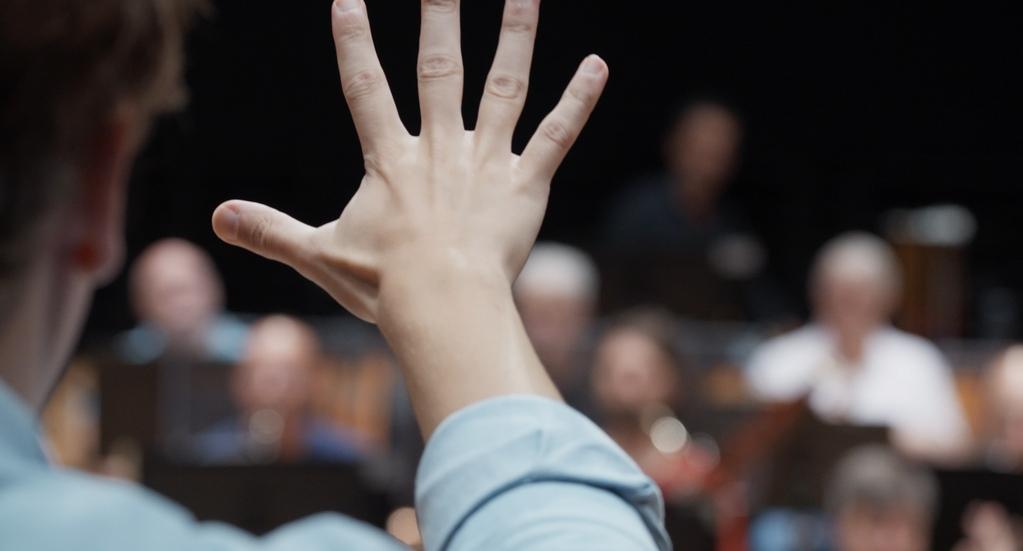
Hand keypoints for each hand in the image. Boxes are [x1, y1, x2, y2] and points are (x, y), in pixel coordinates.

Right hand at [211, 0, 607, 322]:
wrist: (443, 307)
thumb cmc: (383, 287)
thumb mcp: (318, 255)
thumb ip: (269, 231)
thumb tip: (216, 218)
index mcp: (390, 161)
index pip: (365, 89)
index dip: (354, 43)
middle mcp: (440, 148)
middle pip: (439, 67)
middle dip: (439, 15)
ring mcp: (486, 161)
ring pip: (504, 86)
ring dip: (516, 36)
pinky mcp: (525, 184)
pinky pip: (555, 135)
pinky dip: (578, 101)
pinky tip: (598, 65)